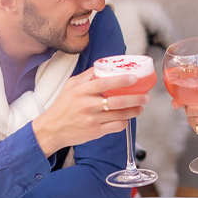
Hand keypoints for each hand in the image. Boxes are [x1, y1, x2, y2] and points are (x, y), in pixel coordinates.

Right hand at [33, 67, 148, 155]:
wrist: (52, 129)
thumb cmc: (64, 105)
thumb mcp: (71, 85)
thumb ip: (88, 75)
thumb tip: (106, 66)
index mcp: (81, 90)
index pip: (104, 83)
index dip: (121, 80)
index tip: (134, 78)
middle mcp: (87, 105)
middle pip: (116, 101)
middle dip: (135, 99)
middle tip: (146, 96)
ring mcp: (92, 119)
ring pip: (119, 115)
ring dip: (134, 111)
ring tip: (140, 107)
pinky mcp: (95, 132)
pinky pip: (116, 127)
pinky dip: (125, 122)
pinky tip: (127, 118)